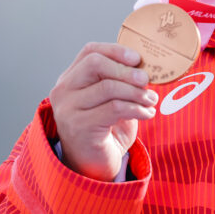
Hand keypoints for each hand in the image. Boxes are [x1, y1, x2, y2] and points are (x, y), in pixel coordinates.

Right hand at [49, 43, 157, 180]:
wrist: (94, 165)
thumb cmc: (106, 128)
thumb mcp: (113, 98)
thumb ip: (122, 80)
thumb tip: (146, 67)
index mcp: (71, 78)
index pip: (90, 51)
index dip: (116, 50)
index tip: (138, 59)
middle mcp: (64, 90)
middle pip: (95, 64)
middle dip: (126, 70)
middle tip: (146, 80)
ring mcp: (68, 109)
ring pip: (108, 87)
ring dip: (136, 92)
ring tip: (151, 100)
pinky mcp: (79, 127)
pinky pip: (114, 108)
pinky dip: (137, 109)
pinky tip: (147, 114)